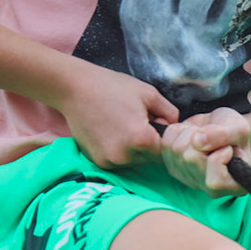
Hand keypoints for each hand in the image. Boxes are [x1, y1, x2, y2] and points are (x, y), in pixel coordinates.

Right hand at [56, 61, 178, 169]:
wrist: (75, 88)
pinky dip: (120, 151)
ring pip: (135, 161)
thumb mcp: (149, 94)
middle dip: (150, 143)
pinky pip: (119, 162)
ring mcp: (110, 161)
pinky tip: (113, 132)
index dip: (164, 137)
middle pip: (151, 158)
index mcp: (141, 138)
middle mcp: (125, 155)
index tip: (156, 124)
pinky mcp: (98, 162)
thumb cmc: (113, 87)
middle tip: (138, 121)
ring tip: (124, 126)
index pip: (166, 150)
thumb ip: (170, 113)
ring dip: (135, 150)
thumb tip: (174, 127)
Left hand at [160, 108, 250, 195]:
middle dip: (200, 138)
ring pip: (177, 150)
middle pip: (191, 160)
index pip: (215, 181)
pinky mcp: (174, 169)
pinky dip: (177, 133)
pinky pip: (166, 144)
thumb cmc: (234, 130)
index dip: (218, 157)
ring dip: (188, 133)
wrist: (220, 125)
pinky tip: (189, 135)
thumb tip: (197, 141)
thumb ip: (223, 134)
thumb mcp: (238, 127)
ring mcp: (189, 180)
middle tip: (211, 136)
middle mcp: (210, 189)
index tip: (226, 148)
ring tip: (201, 134)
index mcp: (234, 185)